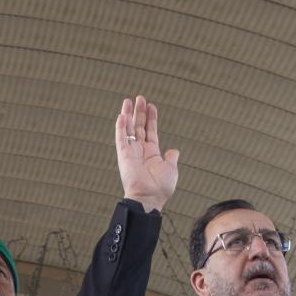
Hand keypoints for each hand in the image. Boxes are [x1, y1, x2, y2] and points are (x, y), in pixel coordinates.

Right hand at [115, 96, 178, 212]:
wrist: (150, 198)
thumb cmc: (161, 187)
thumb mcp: (171, 169)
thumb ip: (171, 158)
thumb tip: (174, 151)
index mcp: (151, 153)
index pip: (150, 131)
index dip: (151, 118)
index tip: (151, 106)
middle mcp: (140, 151)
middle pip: (138, 127)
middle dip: (139, 112)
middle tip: (139, 97)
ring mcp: (131, 152)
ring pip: (128, 129)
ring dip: (128, 115)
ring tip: (128, 100)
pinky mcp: (123, 156)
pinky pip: (121, 139)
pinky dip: (120, 128)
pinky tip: (121, 116)